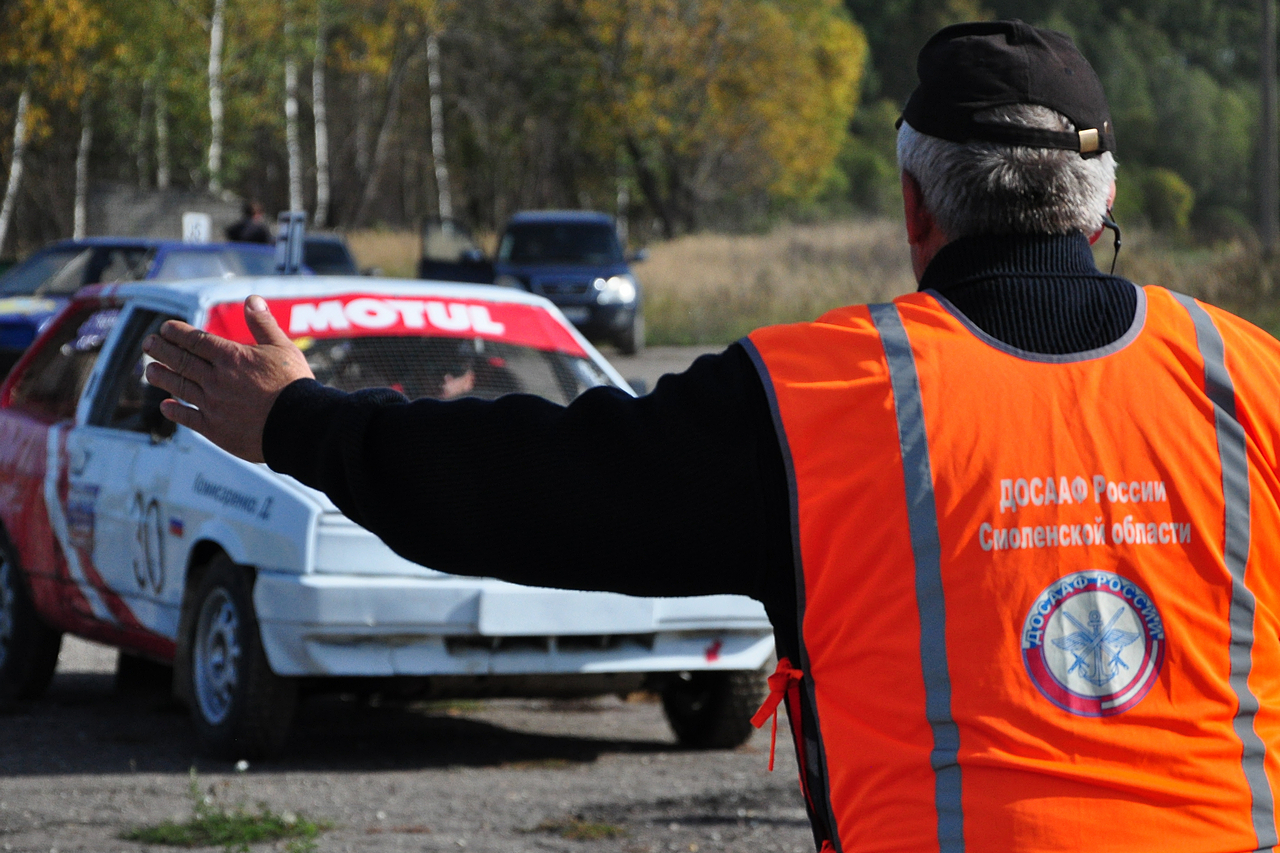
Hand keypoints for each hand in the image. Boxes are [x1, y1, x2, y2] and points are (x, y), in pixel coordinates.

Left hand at [143, 295, 313, 462]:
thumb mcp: (283, 348)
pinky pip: (188, 418)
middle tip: (148, 343)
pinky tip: (166, 406)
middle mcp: (216, 379)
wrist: (299, 425)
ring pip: (179, 387)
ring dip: (162, 377)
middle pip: (181, 361)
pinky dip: (175, 411)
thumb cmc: (294, 385)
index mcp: (232, 357)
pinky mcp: (215, 429)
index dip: (177, 332)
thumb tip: (252, 299)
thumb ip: (263, 324)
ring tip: (150, 371)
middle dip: (161, 350)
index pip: (196, 340)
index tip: (165, 328)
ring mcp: (213, 405)